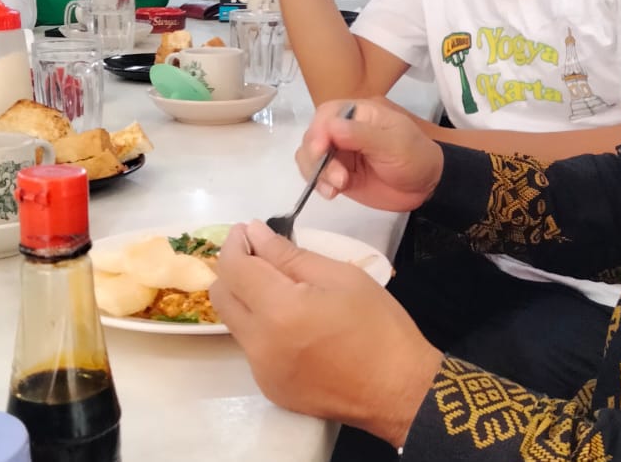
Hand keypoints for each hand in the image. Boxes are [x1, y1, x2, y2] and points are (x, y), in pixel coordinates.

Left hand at [207, 221, 440, 445]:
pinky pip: (252, 347)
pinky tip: (295, 322)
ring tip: (282, 286)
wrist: (398, 390)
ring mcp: (262, 371)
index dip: (236, 243)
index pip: (234, 268)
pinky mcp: (270, 388)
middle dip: (234, 268)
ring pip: (235, 321)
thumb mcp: (340, 276)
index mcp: (279, 310)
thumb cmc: (378, 325)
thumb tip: (255, 234)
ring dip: (247, 297)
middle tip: (263, 254)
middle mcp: (260, 344)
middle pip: (222, 296)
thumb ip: (290, 254)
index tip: (249, 230)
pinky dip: (262, 326)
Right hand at [298, 99, 444, 212]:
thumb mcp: (394, 143)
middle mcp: (344, 130)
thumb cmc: (415, 156)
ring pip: (310, 157)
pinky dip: (318, 184)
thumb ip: (362, 135)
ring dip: (316, 172)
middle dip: (316, 157)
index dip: (318, 130)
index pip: (327, 114)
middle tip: (335, 177)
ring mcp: (340, 153)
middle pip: (313, 136)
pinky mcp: (339, 175)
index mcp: (359, 114)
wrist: (427, 186)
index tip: (320, 150)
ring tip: (337, 187)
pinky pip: (318, 176)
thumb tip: (331, 126)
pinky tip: (331, 194)